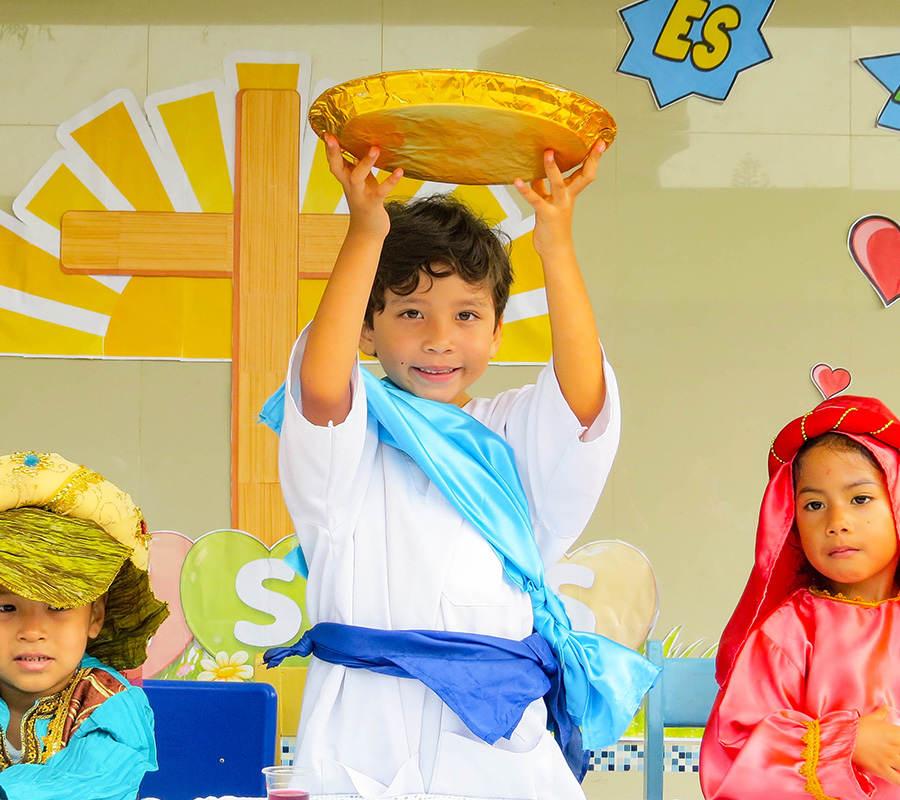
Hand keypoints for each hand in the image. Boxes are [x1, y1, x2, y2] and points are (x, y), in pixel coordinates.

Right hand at [323, 133, 402, 236]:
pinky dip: (391, 181)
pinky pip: (381, 191)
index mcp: (346, 179)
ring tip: (375, 148)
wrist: (368, 230)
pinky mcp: (373, 204)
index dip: (329, 148)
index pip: (334, 161)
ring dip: (366, 162)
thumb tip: (361, 146)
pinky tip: (399, 172)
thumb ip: (358, 165)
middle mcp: (350, 186)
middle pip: (337, 168)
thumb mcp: (361, 181)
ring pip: (358, 177)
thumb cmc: (365, 202)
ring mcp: (360, 195)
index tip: (327, 133)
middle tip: (332, 137)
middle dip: (333, 153)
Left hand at [513, 141, 606, 256]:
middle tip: (594, 144)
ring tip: (547, 153)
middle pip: (583, 177)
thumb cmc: (552, 228)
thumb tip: (535, 174)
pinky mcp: (545, 214)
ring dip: (552, 168)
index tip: (600, 143)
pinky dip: (525, 190)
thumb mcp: (547, 203)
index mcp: (570, 195)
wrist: (554, 251)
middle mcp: (567, 198)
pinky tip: (517, 181)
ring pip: (558, 184)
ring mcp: (558, 206)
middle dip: (590, 160)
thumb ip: (542, 187)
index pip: (585, 173)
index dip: (593, 158)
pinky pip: (535, 199)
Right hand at [853, 708, 899, 784]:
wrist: (842, 738)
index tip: (898, 745)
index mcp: (894, 732)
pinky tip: (898, 778)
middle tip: (895, 755)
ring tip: (896, 766)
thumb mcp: (870, 718)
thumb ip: (881, 713)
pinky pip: (899, 780)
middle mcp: (895, 746)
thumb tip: (886, 706)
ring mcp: (890, 759)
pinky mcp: (883, 770)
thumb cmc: (856, 727)